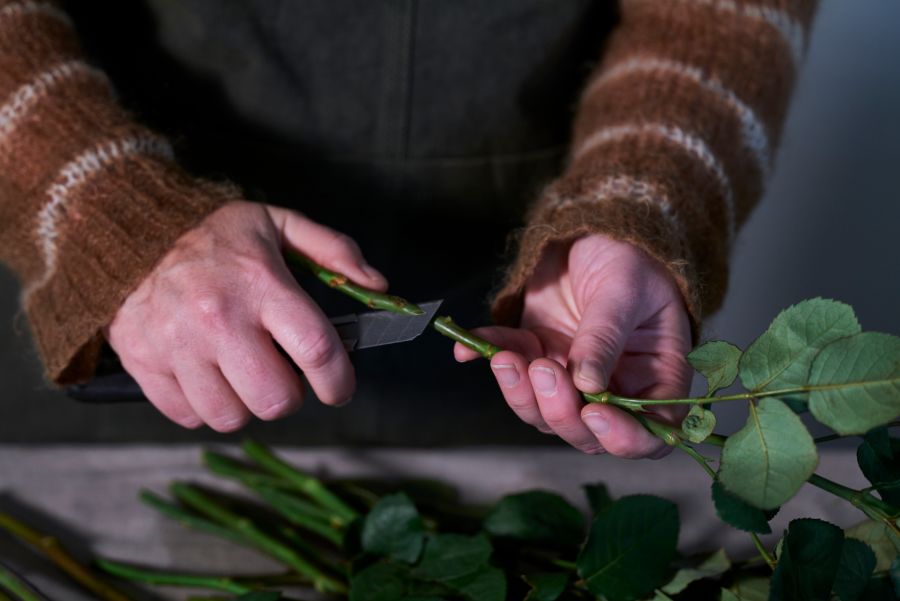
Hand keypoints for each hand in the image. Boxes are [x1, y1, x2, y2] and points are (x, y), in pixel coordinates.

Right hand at [104, 200, 386, 431]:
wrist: (127, 231)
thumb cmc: (214, 235)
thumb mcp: (279, 224)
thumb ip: (334, 251)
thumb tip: (378, 285)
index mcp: (260, 285)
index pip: (316, 350)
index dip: (338, 381)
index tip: (339, 388)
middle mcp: (218, 319)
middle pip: (276, 398)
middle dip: (291, 395)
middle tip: (284, 374)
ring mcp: (177, 345)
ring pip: (231, 417)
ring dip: (246, 404)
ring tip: (243, 373)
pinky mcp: (144, 364)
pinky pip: (188, 416)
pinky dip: (204, 405)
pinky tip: (208, 374)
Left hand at [455, 234, 691, 457]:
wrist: (592, 231)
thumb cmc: (629, 257)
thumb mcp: (624, 289)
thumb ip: (605, 336)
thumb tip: (587, 385)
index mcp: (657, 376)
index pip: (651, 431)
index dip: (624, 437)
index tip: (594, 413)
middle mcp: (616, 388)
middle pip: (588, 433)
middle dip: (560, 412)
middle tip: (544, 370)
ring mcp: (572, 378)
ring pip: (543, 413)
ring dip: (520, 394)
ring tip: (507, 358)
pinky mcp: (537, 356)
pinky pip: (510, 371)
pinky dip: (487, 359)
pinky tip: (467, 348)